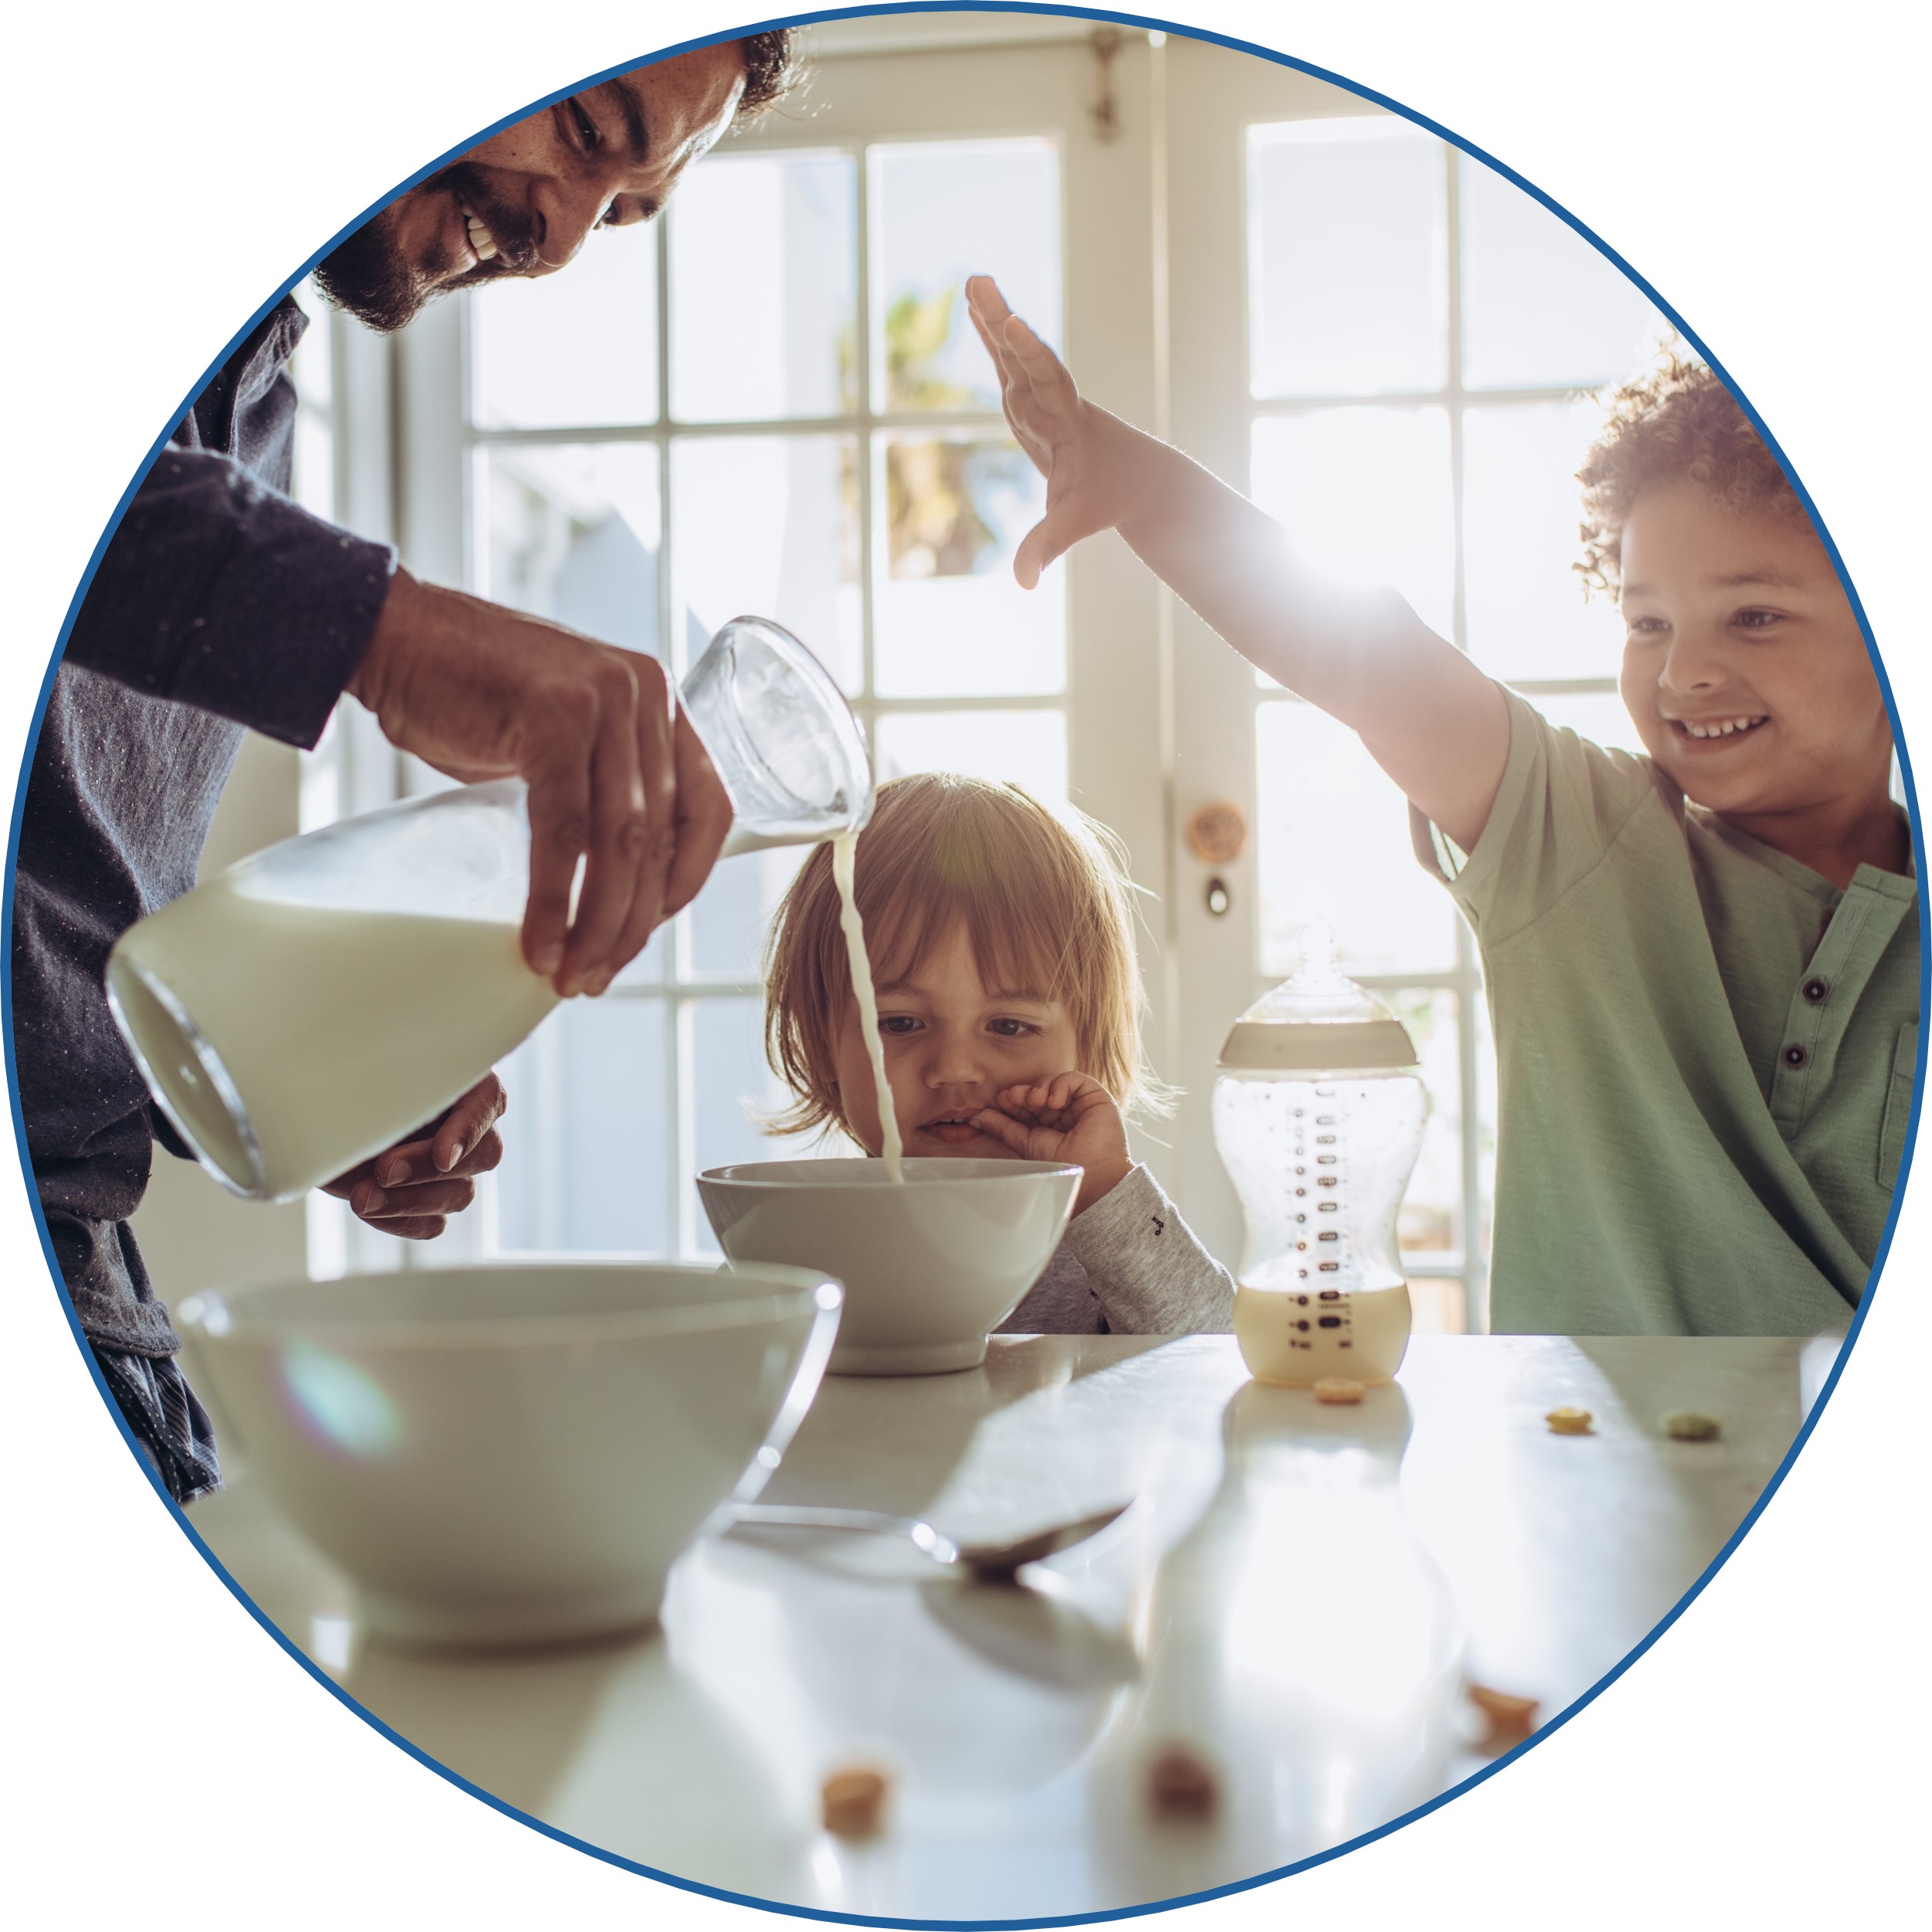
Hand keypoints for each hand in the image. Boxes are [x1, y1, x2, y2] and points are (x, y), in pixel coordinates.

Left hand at [321, 1073, 507, 1240]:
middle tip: (383, 1170)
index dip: (469, 1131)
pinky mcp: (427, 1200)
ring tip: (361, 1196)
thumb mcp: (359, 1071)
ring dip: (411, 1200)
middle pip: (484, 1154)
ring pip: (460, 1194)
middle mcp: (464, 1123)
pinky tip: (368, 1207)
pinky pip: (432, 1223)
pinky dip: (402, 1221)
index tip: (442, 1157)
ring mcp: (452, 1167)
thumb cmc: (337, 1077)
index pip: (489, 1101)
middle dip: (428, 1168)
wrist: (309, 1112)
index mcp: (460, 1078)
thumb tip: (401, 1097)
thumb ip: (386, 1082)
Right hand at [348, 570, 732, 996]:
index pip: (708, 806)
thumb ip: (600, 787)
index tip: (652, 928)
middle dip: (633, 921)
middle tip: (598, 976)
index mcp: (658, 700)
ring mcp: (603, 701)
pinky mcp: (554, 718)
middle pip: (660, 836)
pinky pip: (564, 832)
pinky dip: (553, 899)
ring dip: (599, 924)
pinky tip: (540, 943)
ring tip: (571, 975)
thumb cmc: (470, 693)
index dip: (688, 879)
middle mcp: (644, 695)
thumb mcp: (561, 734)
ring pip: (620, 842)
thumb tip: (618, 884)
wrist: (393, 634)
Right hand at [965, 274, 1166, 588]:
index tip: (1013, 328)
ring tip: (974, 280)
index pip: (1047, 383)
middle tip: (983, 285)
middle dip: (1003, 323)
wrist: (1138, 476)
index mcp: (1068, 423)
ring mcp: (1042, 396)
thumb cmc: (1108, 498)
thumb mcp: (1075, 522)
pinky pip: (1009, 361)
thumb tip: (1024, 583)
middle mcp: (1054, 401)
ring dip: (992, 317)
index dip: (1029, 355)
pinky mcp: (1032, 398)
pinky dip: (992, 335)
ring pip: (1014, 352)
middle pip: (1025, 356)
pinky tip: (977, 305)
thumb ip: (1046, 546)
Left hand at [971, 1073, 1133, 1216]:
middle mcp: (1062, 1113)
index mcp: (1046, 1126)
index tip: (1001, 1101)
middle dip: (1023, 1092)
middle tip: (1013, 1097)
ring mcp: (1078, 1104)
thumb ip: (1002, 1127)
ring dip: (1040, 1087)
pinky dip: (1060, 1084)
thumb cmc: (1063, 1166)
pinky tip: (1055, 1101)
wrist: (1092, 1175)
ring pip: (1053, 1082)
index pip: (1026, 1105)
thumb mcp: (1025, 1143)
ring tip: (1036, 1101)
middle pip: (1038, 1091)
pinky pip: (1073, 1079)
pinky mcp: (1095, 1096)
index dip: (1013, 1100)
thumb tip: (975, 1116)